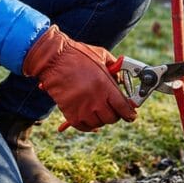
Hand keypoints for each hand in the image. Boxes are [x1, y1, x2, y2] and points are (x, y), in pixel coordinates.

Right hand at [23, 25, 137, 132]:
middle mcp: (96, 100)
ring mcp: (82, 109)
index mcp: (106, 86)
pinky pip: (84, 127)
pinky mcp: (70, 114)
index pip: (124, 108)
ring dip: (100, 118)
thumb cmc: (77, 55)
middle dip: (114, 114)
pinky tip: (88, 117)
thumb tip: (122, 80)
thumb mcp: (101, 56)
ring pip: (99, 124)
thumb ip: (115, 68)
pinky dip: (88, 124)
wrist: (53, 59)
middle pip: (112, 118)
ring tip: (97, 109)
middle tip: (111, 108)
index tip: (131, 115)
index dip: (130, 113)